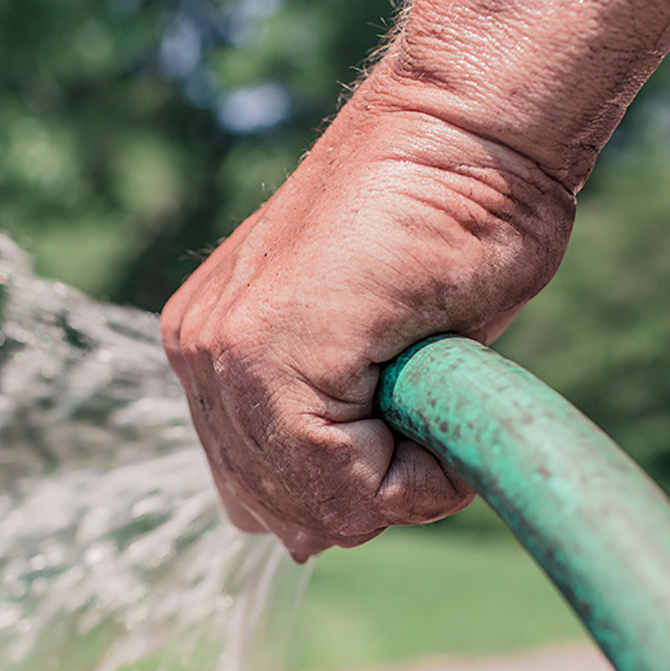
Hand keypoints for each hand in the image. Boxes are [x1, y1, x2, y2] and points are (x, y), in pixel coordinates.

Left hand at [160, 66, 576, 560]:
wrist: (470, 128)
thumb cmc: (450, 223)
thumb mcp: (379, 354)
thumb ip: (329, 432)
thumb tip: (301, 543)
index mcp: (215, 351)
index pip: (265, 494)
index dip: (358, 487)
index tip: (413, 413)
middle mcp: (200, 354)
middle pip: (282, 513)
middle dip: (370, 491)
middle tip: (425, 406)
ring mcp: (219, 352)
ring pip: (313, 508)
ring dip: (397, 481)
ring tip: (430, 389)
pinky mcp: (259, 352)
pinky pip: (342, 486)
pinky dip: (415, 474)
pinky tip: (436, 394)